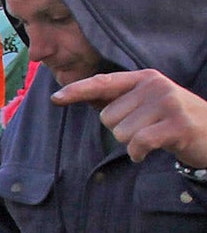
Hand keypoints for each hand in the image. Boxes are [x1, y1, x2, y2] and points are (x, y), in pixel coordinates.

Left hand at [52, 69, 206, 166]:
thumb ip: (117, 100)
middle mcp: (155, 86)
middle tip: (147, 130)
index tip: (56, 98)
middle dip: (121, 131)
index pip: (104, 83)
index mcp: (145, 79)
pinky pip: (138, 143)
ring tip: (154, 138)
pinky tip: (148, 152)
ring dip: (132, 144)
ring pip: (121, 133)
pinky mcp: (177, 124)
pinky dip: (138, 153)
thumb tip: (80, 96)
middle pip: (108, 117)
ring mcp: (168, 103)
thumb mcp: (146, 106)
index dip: (78, 90)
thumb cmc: (172, 121)